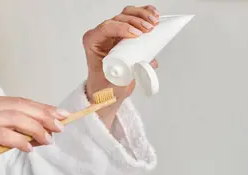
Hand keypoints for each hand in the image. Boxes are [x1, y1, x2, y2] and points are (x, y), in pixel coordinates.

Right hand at [0, 94, 68, 174]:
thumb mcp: (0, 138)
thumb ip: (18, 129)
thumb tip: (47, 127)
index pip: (17, 101)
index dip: (41, 108)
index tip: (61, 115)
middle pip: (17, 107)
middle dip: (42, 117)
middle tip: (59, 127)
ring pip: (11, 118)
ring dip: (34, 129)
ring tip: (46, 140)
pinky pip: (1, 134)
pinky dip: (19, 140)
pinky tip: (29, 148)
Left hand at [83, 5, 159, 125]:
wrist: (108, 88)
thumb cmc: (106, 85)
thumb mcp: (113, 83)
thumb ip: (125, 77)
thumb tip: (143, 65)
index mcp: (93, 42)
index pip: (106, 28)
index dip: (122, 27)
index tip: (137, 34)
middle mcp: (102, 34)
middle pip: (119, 18)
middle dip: (135, 21)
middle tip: (149, 30)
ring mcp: (114, 31)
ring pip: (127, 14)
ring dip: (142, 15)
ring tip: (154, 23)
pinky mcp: (125, 31)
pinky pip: (134, 17)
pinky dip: (145, 13)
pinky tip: (154, 15)